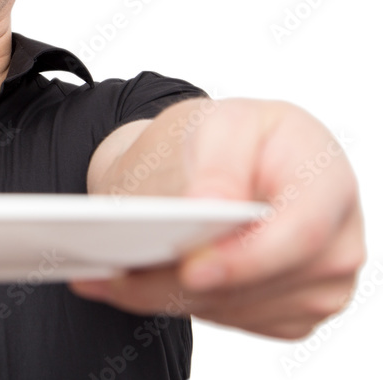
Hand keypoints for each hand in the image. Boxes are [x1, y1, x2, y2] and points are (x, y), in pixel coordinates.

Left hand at [71, 98, 365, 338]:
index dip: (248, 257)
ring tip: (105, 278)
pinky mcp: (287, 310)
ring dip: (166, 296)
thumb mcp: (223, 125)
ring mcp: (317, 284)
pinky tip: (129, 284)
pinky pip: (226, 318)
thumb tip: (212, 205)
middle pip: (259, 282)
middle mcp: (337, 241)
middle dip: (182, 282)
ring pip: (233, 307)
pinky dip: (173, 302)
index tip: (191, 267)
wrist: (228, 160)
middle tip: (115, 277)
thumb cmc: (232, 136)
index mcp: (328, 181)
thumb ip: (221, 163)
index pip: (303, 233)